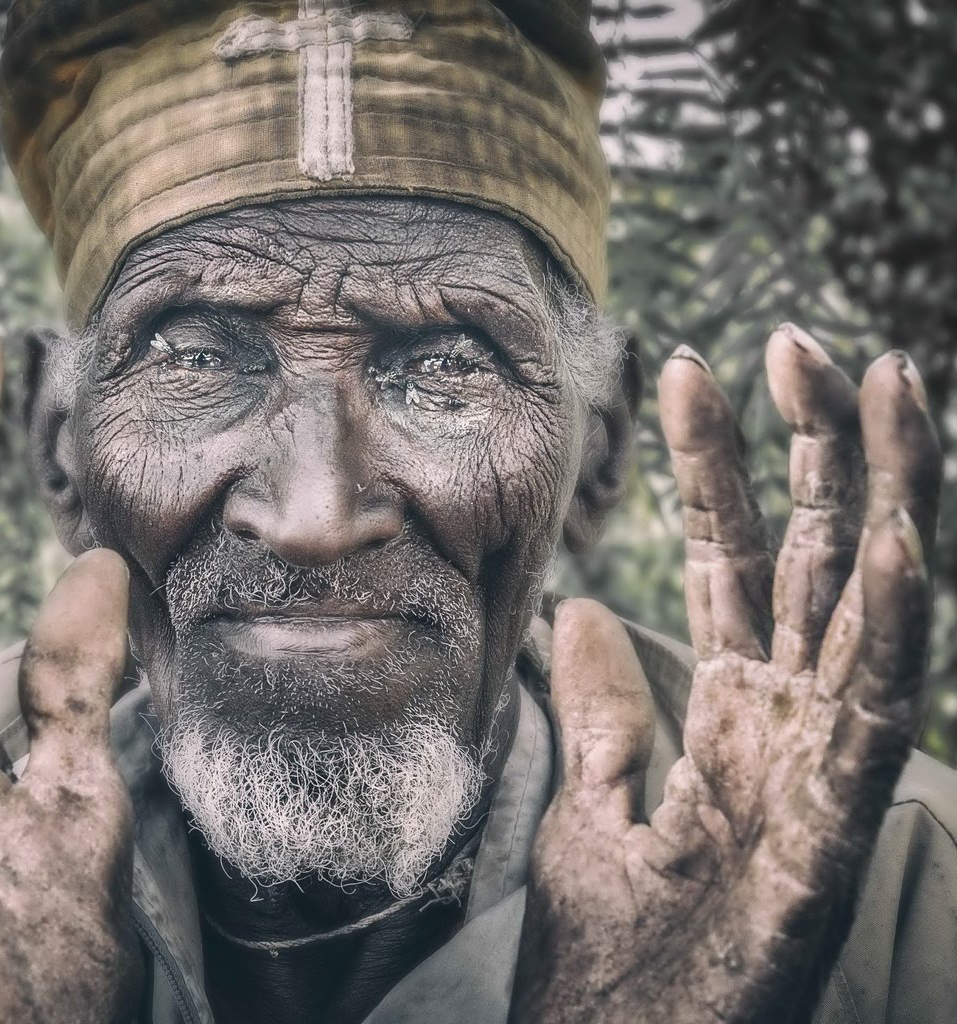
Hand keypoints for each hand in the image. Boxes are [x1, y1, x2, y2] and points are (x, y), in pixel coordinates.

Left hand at [510, 325, 939, 1023]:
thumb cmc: (612, 945)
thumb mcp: (589, 801)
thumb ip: (599, 706)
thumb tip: (581, 604)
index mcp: (730, 708)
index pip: (729, 559)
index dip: (717, 466)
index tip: (688, 366)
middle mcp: (788, 720)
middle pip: (814, 556)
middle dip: (812, 447)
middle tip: (797, 339)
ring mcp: (822, 766)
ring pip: (870, 605)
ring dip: (886, 494)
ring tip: (888, 382)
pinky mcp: (836, 828)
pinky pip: (877, 712)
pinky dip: (897, 625)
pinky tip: (903, 540)